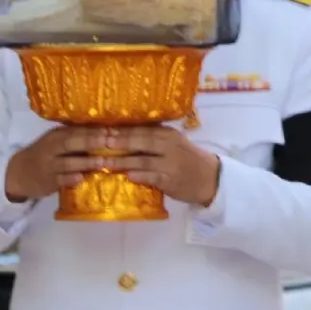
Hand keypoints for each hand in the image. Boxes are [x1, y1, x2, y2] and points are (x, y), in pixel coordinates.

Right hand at [4, 126, 115, 202]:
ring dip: (85, 162)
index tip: (112, 130)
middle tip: (109, 141)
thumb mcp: (56, 142)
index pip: (75, 130)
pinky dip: (70, 179)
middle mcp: (51, 148)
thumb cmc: (45, 154)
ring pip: (67, 163)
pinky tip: (81, 178)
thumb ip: (75, 137)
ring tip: (102, 162)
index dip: (93, 130)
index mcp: (56, 136)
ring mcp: (49, 166)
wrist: (18, 173)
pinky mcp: (47, 182)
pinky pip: (59, 180)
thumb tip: (106, 131)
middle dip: (90, 141)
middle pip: (70, 143)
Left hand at [98, 126, 221, 207]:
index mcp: (168, 134)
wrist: (210, 178)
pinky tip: (127, 176)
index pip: (142, 129)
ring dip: (122, 161)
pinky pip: (152, 177)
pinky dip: (138, 175)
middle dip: (119, 142)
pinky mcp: (171, 181)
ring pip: (142, 160)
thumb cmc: (186, 158)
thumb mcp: (173, 143)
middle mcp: (169, 146)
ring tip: (104, 162)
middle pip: (141, 142)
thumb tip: (121, 132)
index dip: (122, 130)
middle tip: (100, 143)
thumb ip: (153, 138)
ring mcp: (171, 164)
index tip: (103, 129)